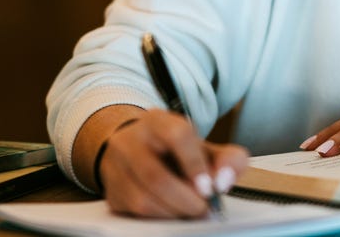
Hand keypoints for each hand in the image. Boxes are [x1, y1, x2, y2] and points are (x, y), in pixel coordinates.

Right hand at [84, 107, 249, 217]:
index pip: (177, 135)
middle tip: (204, 207)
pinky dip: (160, 217)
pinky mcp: (112, 191)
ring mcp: (116, 166)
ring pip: (144, 199)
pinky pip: (135, 212)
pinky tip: (172, 211)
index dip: (195, 164)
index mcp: (158, 121)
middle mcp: (131, 140)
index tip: (210, 187)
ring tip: (191, 210)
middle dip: (186, 199)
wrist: (136, 150)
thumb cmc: (175, 151)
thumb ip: (227, 159)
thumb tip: (224, 180)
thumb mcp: (204, 147)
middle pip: (156, 176)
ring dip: (174, 211)